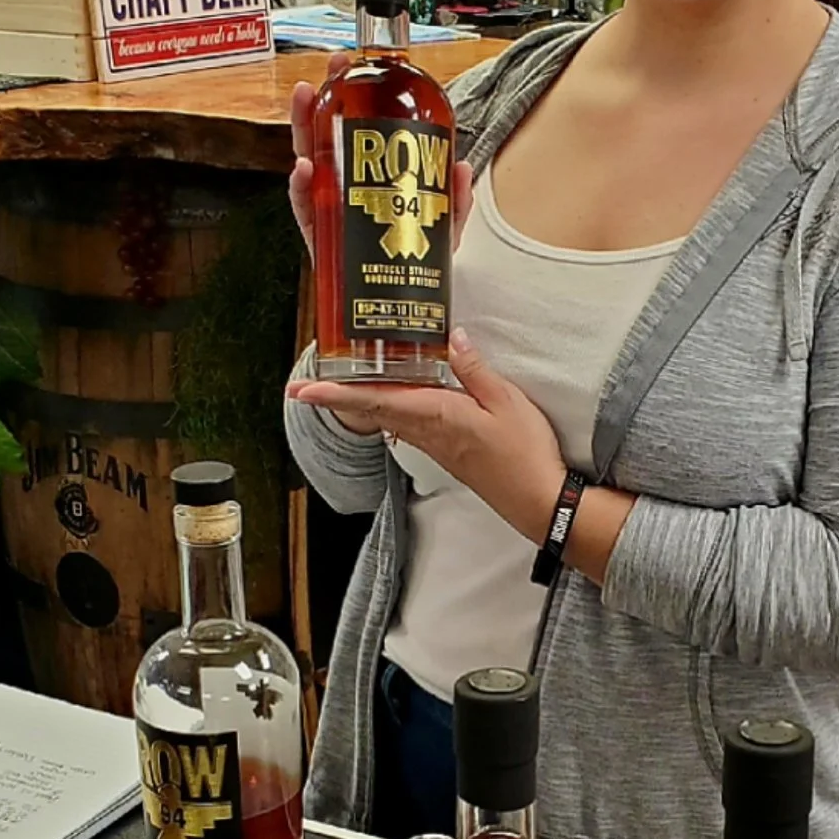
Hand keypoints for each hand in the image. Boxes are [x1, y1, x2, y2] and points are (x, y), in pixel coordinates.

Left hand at [287, 328, 565, 538]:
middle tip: (300, 390)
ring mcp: (434, 444)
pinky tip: (385, 403)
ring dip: (356, 404)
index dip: (337, 394)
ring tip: (333, 390)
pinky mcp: (445, 452)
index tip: (305, 390)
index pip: (377, 399)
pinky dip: (385, 411)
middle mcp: (427, 431)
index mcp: (437, 414)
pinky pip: (405, 426)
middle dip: (335, 399)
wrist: (538, 500)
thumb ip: (475, 370)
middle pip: (371, 410)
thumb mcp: (507, 401)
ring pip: (386, 418)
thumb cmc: (525, 453)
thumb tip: (454, 337)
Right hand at [288, 76, 472, 261]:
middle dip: (327, 98)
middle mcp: (345, 187)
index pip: (360, 129)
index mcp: (371, 179)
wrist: (394, 307)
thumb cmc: (410, 262)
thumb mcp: (441, 229)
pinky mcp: (318, 237)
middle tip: (332, 71)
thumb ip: (454, 201)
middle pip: (329, 135)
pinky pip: (303, 208)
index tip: (356, 65)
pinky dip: (301, 187)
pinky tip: (305, 168)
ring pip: (309, 161)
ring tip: (307, 99)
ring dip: (304, 127)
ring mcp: (328, 208)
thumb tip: (460, 166)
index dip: (355, 95)